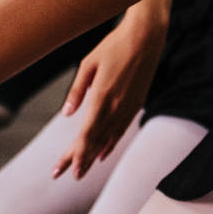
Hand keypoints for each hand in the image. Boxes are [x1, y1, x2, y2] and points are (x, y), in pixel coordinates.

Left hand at [55, 12, 165, 179]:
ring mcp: (128, 107)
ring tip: (82, 171)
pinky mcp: (136, 104)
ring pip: (109, 139)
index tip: (66, 170)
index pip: (86, 135)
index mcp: (102, 97)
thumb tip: (67, 113)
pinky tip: (103, 153)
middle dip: (80, 160)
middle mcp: (116, 107)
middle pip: (95, 141)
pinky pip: (121, 130)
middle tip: (67, 176)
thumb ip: (77, 90)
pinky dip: (110, 144)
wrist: (145, 37)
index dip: (76, 155)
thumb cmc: (113, 45)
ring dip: (94, 156)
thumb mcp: (88, 63)